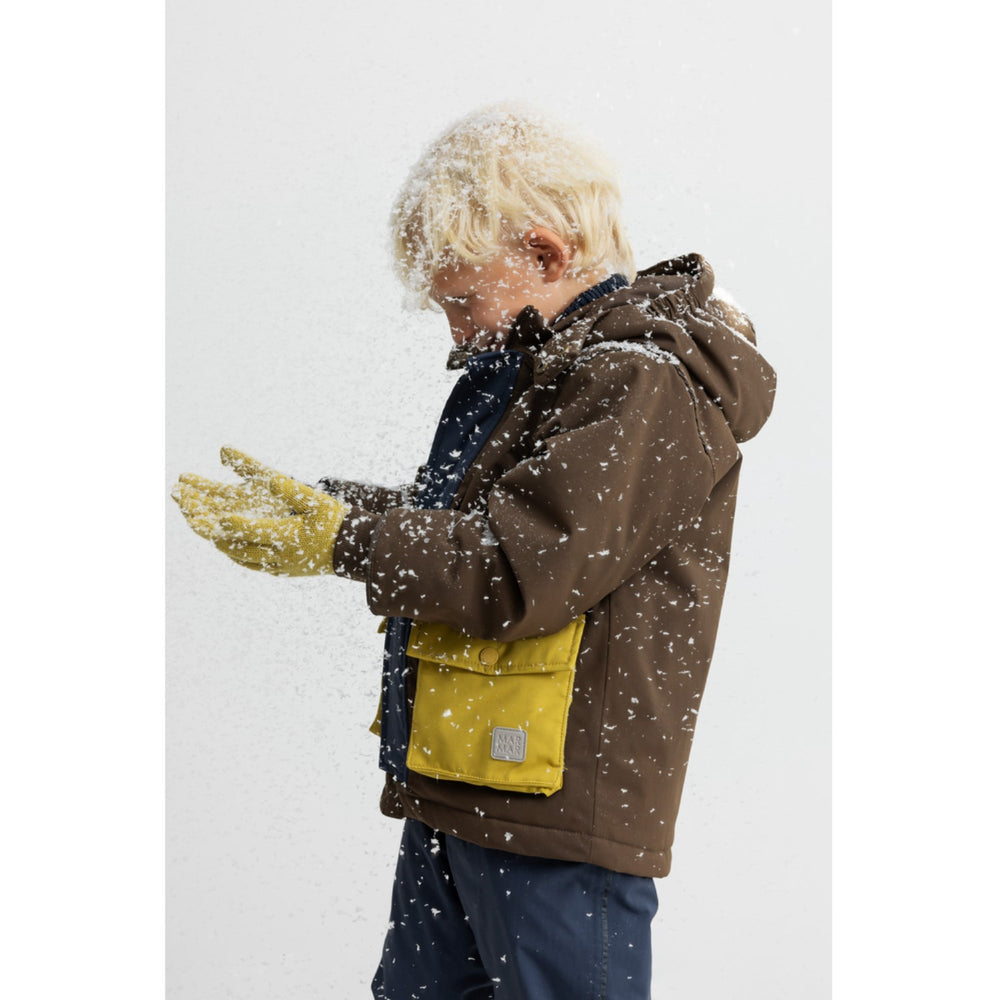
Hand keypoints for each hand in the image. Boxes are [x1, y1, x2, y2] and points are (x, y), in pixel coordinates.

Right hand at [172, 446, 293, 540]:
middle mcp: (231, 515)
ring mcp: (238, 530)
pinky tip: (215, 531)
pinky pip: (232, 542)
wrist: (307, 517)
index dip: (195, 485)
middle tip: (178, 494)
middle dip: (190, 503)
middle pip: (205, 510)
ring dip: (200, 521)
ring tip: (191, 513)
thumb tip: (222, 449)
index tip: (183, 477)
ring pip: (214, 527)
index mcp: (232, 498)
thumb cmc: (285, 494)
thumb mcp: (264, 476)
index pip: (208, 491)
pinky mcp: (248, 543)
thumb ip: (244, 464)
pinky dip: (222, 537)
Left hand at [211, 475, 346, 575]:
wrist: (354, 549)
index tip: (219, 516)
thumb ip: (289, 489)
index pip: (255, 530)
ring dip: (231, 551)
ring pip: (248, 561)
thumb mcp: (315, 500)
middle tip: (208, 529)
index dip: (235, 524)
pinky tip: (238, 553)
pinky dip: (244, 559)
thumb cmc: (335, 520)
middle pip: (244, 549)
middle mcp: (283, 554)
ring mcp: (284, 565)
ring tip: (217, 540)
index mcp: (289, 535)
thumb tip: (268, 478)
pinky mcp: (287, 572)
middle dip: (224, 539)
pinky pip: (259, 568)